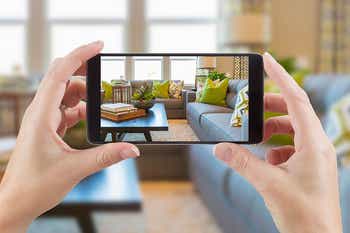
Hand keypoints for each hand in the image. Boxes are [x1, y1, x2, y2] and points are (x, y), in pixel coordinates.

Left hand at [0, 41, 139, 232]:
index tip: (98, 46)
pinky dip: (79, 107)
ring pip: (64, 92)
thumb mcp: (75, 169)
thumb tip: (132, 149)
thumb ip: (106, 156)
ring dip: (83, 93)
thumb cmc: (35, 186)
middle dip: (83, 69)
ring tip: (102, 101)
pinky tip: (90, 116)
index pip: (60, 75)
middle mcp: (39, 113)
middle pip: (60, 77)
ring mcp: (42, 119)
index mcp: (41, 116)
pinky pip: (65, 108)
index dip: (79, 56)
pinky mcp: (47, 127)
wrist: (17, 201)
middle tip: (104, 69)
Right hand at [214, 53, 341, 232]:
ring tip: (255, 138)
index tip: (267, 60)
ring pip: (292, 130)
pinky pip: (291, 147)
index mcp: (313, 143)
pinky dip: (275, 147)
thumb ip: (241, 162)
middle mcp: (318, 146)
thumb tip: (220, 149)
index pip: (296, 99)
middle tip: (251, 106)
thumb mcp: (267, 184)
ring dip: (271, 130)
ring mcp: (315, 157)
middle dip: (270, 107)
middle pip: (293, 112)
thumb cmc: (303, 215)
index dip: (281, 76)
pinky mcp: (310, 167)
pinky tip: (266, 160)